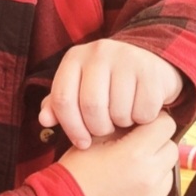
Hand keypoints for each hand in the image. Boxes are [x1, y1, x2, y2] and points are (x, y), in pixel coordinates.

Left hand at [40, 39, 182, 148]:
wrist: (150, 62)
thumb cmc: (107, 82)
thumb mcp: (79, 88)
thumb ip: (60, 104)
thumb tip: (44, 120)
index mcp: (74, 58)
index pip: (63, 99)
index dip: (71, 127)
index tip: (82, 143)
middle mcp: (98, 52)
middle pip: (91, 107)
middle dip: (99, 128)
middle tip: (106, 129)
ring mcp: (126, 58)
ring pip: (118, 111)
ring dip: (122, 123)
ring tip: (123, 117)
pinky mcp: (151, 70)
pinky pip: (143, 111)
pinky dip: (143, 119)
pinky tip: (141, 111)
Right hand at [57, 114, 177, 195]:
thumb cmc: (74, 175)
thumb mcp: (93, 139)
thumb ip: (121, 126)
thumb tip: (138, 118)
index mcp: (135, 153)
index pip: (165, 125)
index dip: (153, 121)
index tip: (142, 125)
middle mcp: (150, 177)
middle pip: (171, 148)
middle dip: (156, 144)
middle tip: (136, 148)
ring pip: (168, 172)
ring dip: (155, 168)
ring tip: (129, 171)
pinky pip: (159, 194)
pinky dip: (148, 189)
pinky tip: (126, 190)